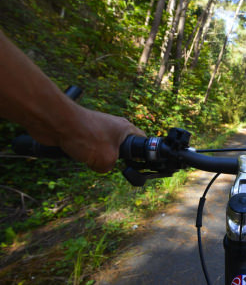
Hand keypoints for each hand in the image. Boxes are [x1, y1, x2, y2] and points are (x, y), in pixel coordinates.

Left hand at [28, 105, 144, 172]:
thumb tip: (102, 166)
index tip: (139, 163)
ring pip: (103, 149)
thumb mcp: (107, 160)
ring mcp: (97, 128)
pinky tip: (79, 155)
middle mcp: (113, 126)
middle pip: (121, 147)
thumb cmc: (85, 135)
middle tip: (111, 165)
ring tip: (91, 159)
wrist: (57, 123)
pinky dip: (84, 153)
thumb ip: (110, 167)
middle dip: (115, 159)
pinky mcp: (83, 132)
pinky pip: (88, 147)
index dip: (143, 153)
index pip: (142, 140)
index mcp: (125, 128)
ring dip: (97, 157)